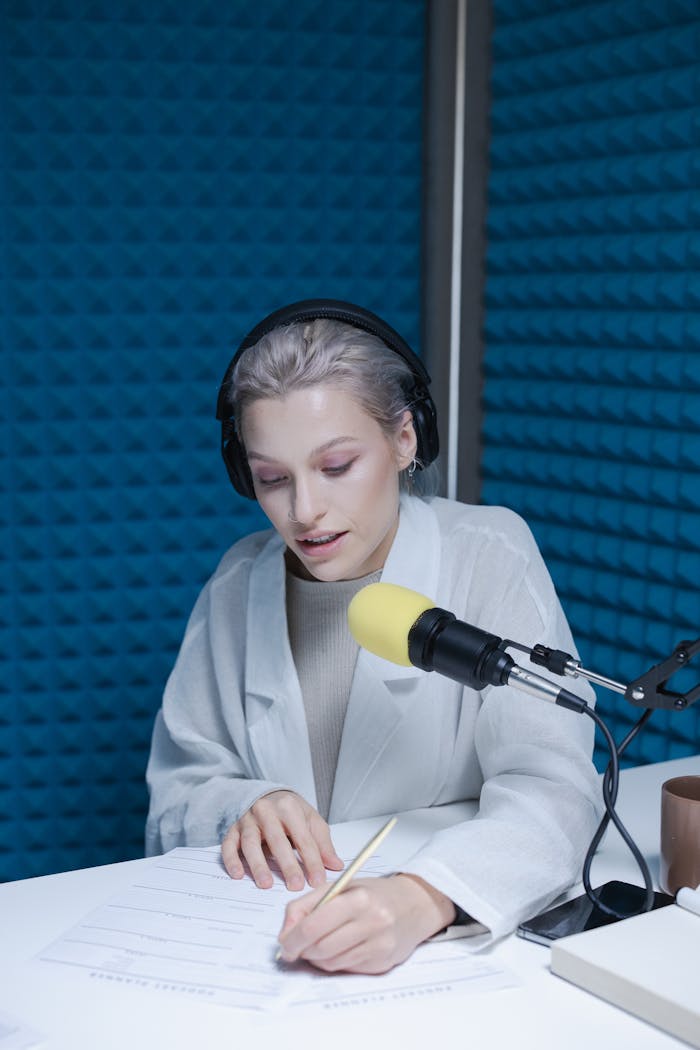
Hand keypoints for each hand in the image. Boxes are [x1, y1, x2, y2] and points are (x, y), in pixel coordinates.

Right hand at [221, 790, 343, 890]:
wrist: (267, 796)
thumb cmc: (291, 812)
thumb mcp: (311, 821)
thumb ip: (323, 844)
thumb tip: (335, 866)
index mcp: (289, 807)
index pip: (303, 838)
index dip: (312, 860)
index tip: (318, 881)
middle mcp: (266, 811)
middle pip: (277, 840)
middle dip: (287, 864)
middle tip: (295, 886)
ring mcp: (247, 819)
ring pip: (251, 843)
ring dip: (258, 864)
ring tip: (266, 884)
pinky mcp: (233, 829)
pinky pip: (229, 844)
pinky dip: (231, 860)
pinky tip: (238, 875)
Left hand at [276, 873, 455, 973]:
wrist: (413, 905)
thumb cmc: (372, 894)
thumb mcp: (339, 887)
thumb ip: (306, 904)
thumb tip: (285, 933)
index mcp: (358, 898)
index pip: (314, 925)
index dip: (292, 938)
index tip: (283, 943)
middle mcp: (371, 922)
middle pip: (321, 947)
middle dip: (302, 950)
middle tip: (295, 947)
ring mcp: (379, 945)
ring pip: (331, 962)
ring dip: (317, 957)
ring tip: (318, 944)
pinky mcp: (382, 962)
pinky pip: (345, 968)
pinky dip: (334, 961)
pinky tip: (338, 948)